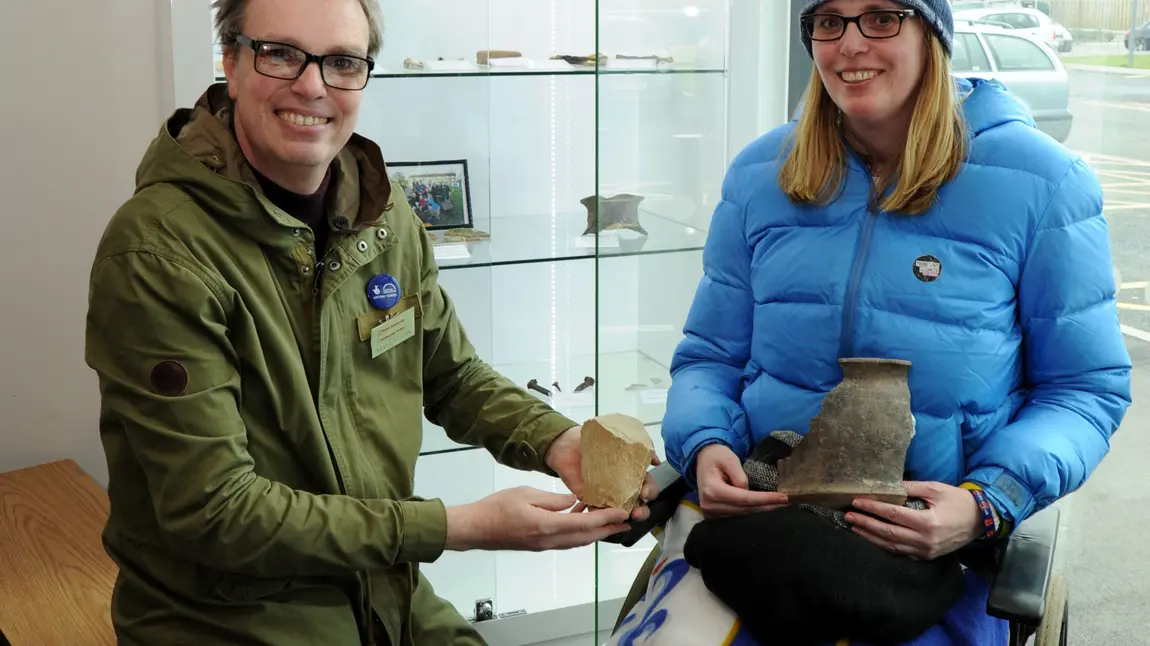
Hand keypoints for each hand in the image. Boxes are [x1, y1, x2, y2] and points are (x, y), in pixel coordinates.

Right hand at [444, 486, 631, 551]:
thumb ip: (553, 499)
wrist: (474, 528)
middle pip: (585, 538)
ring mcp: (544, 546)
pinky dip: (580, 533)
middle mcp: (548, 541)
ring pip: (577, 541)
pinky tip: (582, 520)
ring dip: (596, 533)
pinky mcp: (539, 545)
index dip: (606, 519)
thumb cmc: (496, 508)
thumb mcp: (526, 493)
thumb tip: (574, 502)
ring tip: (612, 523)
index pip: (583, 524)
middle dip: (608, 530)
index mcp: (546, 526)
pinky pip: (566, 540)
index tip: (623, 514)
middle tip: (627, 523)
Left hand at [543, 425, 661, 521]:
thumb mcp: (620, 436)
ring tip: (625, 517)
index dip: (651, 491)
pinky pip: (598, 514)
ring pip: (622, 513)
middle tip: (637, 510)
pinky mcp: (590, 500)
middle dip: (642, 511)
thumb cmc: (594, 440)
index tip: (645, 491)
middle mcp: (623, 487)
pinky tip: (603, 516)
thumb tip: (656, 460)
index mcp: (633, 473)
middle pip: (640, 504)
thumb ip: (640, 446)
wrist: (566, 443)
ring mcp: (607, 495)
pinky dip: (602, 517)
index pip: (648, 486)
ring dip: (626, 518)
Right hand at [695, 443, 788, 518]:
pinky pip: (736, 517)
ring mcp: (710, 513)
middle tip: (786, 503)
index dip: (765, 499)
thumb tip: (749, 493)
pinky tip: (764, 508)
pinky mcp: (713, 516)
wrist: (702, 459)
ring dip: (761, 511)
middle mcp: (710, 506)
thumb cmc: (716, 456)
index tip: (784, 498)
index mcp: (713, 491)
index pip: (744, 499)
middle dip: (767, 506)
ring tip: (779, 506)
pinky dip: (750, 512)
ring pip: (742, 515)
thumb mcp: (729, 458)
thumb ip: (740, 476)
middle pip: (744, 510)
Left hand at [844, 481, 982, 559]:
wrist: (980, 521)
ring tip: (854, 528)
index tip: (856, 502)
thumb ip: (910, 488)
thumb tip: (886, 485)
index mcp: (927, 522)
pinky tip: (872, 538)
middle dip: (865, 524)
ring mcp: (925, 552)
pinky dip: (884, 545)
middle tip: (848, 516)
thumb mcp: (936, 488)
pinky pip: (901, 552)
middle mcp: (925, 540)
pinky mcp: (926, 557)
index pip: (892, 515)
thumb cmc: (958, 501)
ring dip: (871, 537)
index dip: (873, 508)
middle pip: (888, 533)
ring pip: (892, 546)